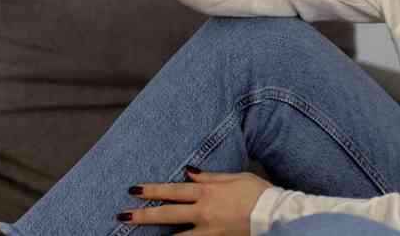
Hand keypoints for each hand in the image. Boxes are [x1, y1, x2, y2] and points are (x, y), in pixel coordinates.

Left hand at [119, 167, 274, 234]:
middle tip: (122, 215)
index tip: (133, 190)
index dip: (151, 190)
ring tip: (134, 235)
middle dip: (142, 215)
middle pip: (166, 214)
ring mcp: (208, 230)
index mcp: (207, 191)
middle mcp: (203, 212)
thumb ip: (209, 176)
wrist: (276, 214)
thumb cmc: (258, 193)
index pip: (172, 190)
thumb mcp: (234, 177)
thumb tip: (189, 171)